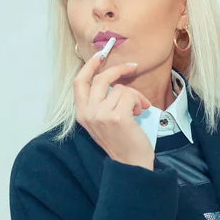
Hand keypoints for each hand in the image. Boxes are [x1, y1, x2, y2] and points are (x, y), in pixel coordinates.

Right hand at [73, 55, 154, 169]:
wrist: (131, 164)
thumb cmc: (121, 142)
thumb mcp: (103, 121)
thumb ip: (102, 102)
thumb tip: (114, 80)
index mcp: (82, 113)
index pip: (79, 83)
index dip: (89, 66)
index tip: (100, 54)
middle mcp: (88, 113)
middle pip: (101, 79)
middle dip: (119, 69)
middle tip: (132, 67)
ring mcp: (102, 115)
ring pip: (121, 88)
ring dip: (135, 95)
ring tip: (138, 109)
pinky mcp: (117, 117)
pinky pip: (130, 96)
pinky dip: (139, 101)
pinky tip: (140, 112)